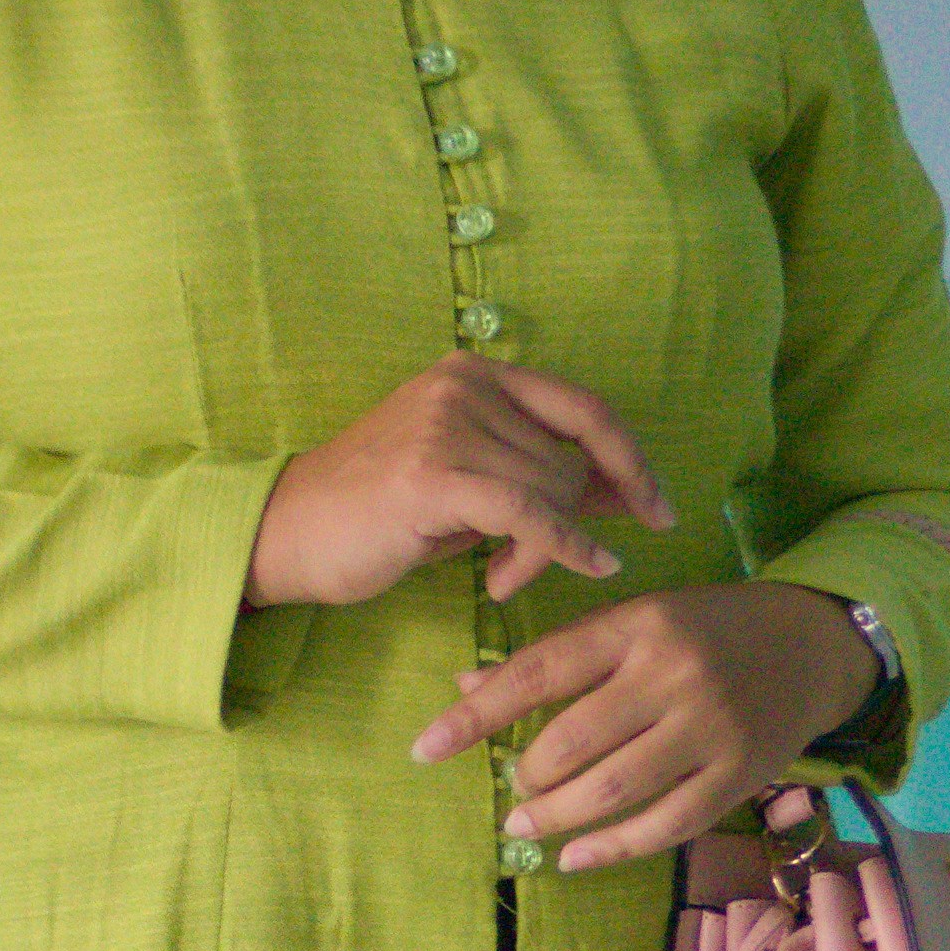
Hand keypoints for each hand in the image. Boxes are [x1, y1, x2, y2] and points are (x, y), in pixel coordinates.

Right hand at [246, 364, 669, 614]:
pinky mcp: (432, 475)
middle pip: (569, 461)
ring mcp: (446, 424)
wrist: (287, 533)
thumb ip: (543, 476)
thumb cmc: (379, 515)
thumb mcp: (472, 484)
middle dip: (568, 524)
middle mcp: (464, 385)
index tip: (663, 508)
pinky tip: (589, 567)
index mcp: (475, 374)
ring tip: (499, 576)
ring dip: (545, 549)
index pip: (582, 407)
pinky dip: (566, 547)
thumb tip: (629, 492)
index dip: (631, 458)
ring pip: (551, 492)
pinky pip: (530, 513)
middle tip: (526, 568)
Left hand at [413, 581, 868, 867]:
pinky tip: (574, 857)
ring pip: (612, 790)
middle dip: (528, 775)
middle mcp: (672, 674)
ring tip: (526, 824)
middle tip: (516, 789)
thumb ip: (559, 655)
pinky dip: (610, 849)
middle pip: (572, 741)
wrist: (812, 643)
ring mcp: (710, 727)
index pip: (539, 671)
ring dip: (557, 817)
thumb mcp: (636, 621)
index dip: (478, 714)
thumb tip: (467, 688)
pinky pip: (663, 826)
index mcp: (637, 625)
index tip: (427, 747)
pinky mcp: (739, 774)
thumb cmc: (705, 630)